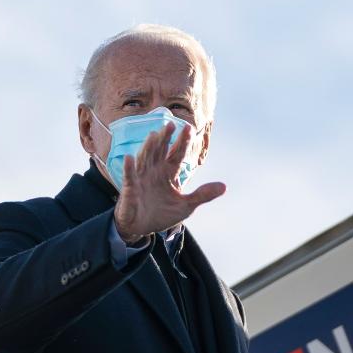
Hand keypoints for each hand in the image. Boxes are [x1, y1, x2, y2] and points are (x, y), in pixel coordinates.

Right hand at [112, 122, 224, 242]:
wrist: (141, 228)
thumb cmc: (162, 214)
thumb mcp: (186, 206)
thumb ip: (203, 195)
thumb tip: (224, 187)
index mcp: (169, 173)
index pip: (177, 154)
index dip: (182, 142)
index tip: (189, 128)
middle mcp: (155, 171)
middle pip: (160, 151)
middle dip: (165, 139)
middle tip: (171, 124)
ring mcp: (141, 178)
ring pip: (145, 159)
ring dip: (148, 148)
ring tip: (154, 135)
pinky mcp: (130, 189)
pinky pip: (129, 177)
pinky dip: (129, 168)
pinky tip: (129, 158)